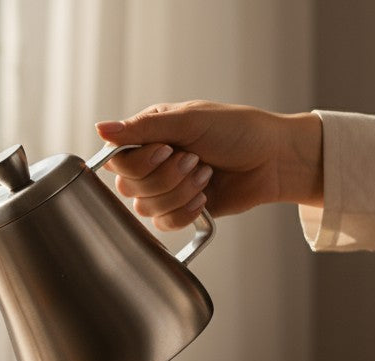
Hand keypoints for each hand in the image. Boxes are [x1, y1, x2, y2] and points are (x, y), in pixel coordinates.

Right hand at [94, 100, 322, 229]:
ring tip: (206, 175)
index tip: (167, 149)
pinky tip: (204, 197)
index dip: (140, 162)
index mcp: (150, 136)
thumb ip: (142, 128)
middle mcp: (153, 163)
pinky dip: (185, 212)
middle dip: (167, 177)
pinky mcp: (181, 211)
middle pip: (129, 186)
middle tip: (195, 160)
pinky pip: (164, 224)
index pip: (118, 159)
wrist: (274, 158)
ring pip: (145, 208)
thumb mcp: (189, 121)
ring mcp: (166, 188)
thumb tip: (100, 129)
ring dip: (180, 192)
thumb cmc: (238, 130)